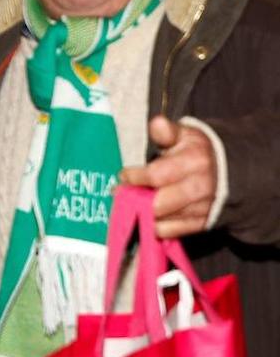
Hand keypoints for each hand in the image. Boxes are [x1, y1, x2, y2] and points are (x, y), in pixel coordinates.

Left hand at [119, 116, 216, 238]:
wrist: (235, 173)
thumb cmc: (200, 151)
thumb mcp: (186, 135)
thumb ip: (168, 132)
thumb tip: (157, 123)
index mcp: (195, 161)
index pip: (158, 175)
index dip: (136, 177)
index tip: (124, 176)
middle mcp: (200, 188)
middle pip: (160, 204)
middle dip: (136, 200)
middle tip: (122, 194)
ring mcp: (202, 208)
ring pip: (164, 220)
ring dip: (143, 215)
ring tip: (132, 204)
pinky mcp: (202, 224)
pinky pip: (173, 232)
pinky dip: (156, 228)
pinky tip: (147, 217)